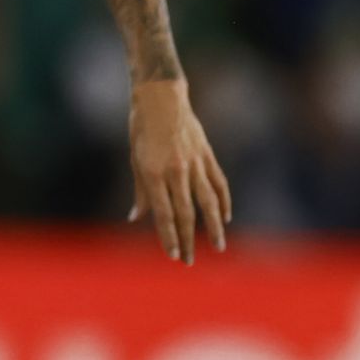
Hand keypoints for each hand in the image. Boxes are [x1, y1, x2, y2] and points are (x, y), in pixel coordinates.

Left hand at [127, 80, 231, 263]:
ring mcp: (195, 163)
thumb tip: (136, 218)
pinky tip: (225, 218)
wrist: (161, 98)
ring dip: (213, 228)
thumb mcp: (134, 160)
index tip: (172, 255)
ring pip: (208, 202)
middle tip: (188, 261)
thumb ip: (140, 192)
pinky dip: (223, 202)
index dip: (168, 236)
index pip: (163, 213)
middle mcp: (176, 170)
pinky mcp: (207, 155)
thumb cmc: (141, 130)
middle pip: (186, 213)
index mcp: (153, 173)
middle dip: (187, 240)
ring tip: (218, 247)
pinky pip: (219, 183)